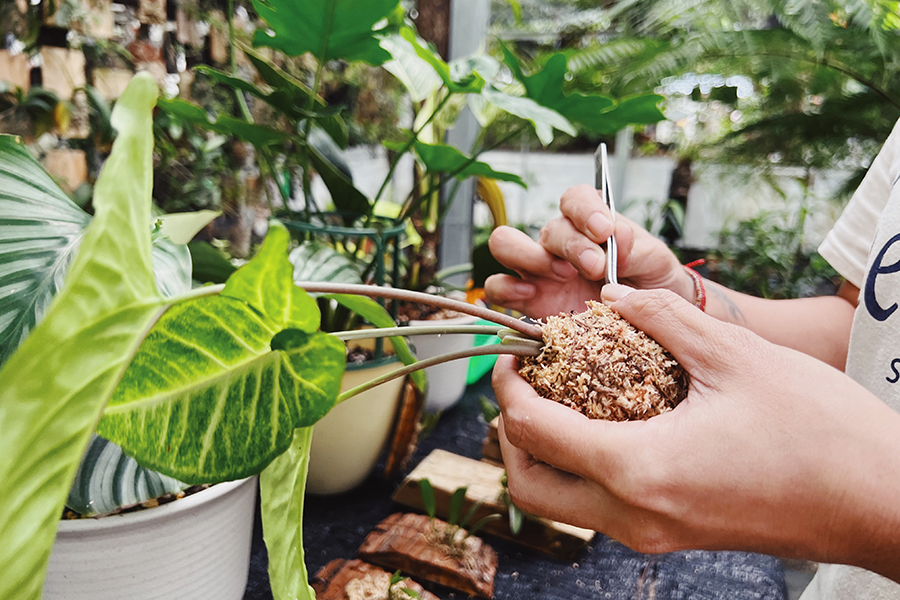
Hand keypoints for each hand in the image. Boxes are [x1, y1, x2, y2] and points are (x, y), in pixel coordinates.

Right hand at [485, 185, 690, 317]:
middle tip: (595, 268)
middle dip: (571, 245)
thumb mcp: (654, 262)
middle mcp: (561, 242)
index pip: (575, 199)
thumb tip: (616, 234)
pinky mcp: (528, 300)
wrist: (649, 323)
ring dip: (531, 257)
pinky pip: (498, 286)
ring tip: (563, 276)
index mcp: (590, 222)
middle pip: (548, 228)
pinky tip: (530, 294)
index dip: (585, 210)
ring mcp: (539, 270)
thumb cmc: (650, 283)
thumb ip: (636, 248)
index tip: (604, 231)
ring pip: (507, 245)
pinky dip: (506, 287)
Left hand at [493, 284, 899, 577]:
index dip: (506, 387)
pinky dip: (581, 466)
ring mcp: (652, 533)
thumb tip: (614, 296)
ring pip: (561, 502)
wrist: (879, 501)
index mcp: (638, 469)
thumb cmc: (821, 434)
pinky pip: (599, 505)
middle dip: (511, 430)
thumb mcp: (735, 356)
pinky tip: (604, 419)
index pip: (533, 431)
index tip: (510, 353)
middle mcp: (634, 514)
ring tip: (558, 395)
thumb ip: (663, 319)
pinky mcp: (672, 533)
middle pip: (529, 485)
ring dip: (543, 451)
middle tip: (523, 381)